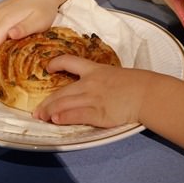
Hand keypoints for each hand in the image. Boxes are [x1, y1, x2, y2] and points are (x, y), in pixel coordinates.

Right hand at [0, 0, 59, 59]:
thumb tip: (10, 35)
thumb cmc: (45, 8)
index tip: (4, 66)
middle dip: (1, 50)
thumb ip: (24, 29)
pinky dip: (5, 34)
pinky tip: (18, 34)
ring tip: (19, 45)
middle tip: (16, 57)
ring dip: (4, 42)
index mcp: (5, 18)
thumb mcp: (39, 22)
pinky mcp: (1, 9)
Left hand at [32, 55, 154, 127]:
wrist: (145, 93)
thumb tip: (89, 88)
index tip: (48, 68)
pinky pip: (75, 115)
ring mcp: (92, 98)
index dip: (56, 63)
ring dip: (50, 112)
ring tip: (42, 117)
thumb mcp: (114, 74)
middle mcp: (89, 83)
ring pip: (64, 104)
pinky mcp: (97, 113)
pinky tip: (56, 121)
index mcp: (94, 70)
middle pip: (61, 91)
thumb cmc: (135, 84)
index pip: (70, 61)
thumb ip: (100, 80)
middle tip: (37, 110)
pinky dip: (64, 118)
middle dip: (47, 102)